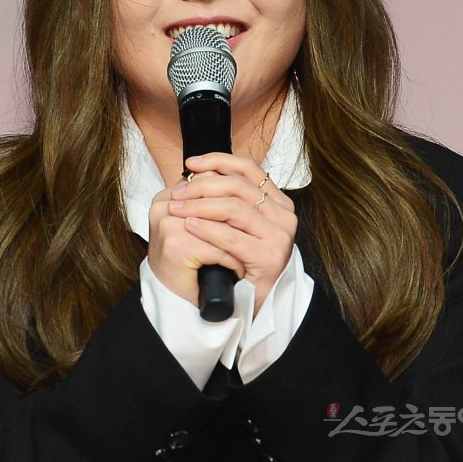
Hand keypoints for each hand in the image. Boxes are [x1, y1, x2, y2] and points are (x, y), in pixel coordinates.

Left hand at [148, 153, 297, 313]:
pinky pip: (231, 237)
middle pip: (239, 186)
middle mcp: (284, 216)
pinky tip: (189, 225)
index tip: (192, 164)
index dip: (219, 161)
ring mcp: (279, 237)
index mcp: (278, 202)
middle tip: (178, 192)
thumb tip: (196, 172)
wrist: (253, 302)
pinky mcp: (268, 258)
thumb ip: (227, 197)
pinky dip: (207, 229)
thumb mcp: (238, 223)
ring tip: (177, 208)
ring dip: (200, 205)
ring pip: (234, 208)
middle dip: (203, 185)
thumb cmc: (241, 260)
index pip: (249, 169)